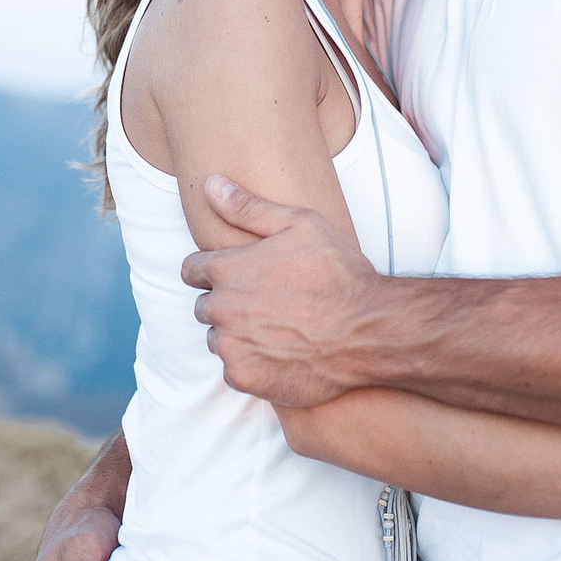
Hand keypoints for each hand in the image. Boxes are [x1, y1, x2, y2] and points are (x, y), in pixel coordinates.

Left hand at [180, 174, 384, 408]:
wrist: (368, 331)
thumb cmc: (338, 273)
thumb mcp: (300, 224)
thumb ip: (248, 207)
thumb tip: (211, 183)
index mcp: (227, 269)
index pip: (191, 270)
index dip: (211, 271)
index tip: (236, 276)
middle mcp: (221, 308)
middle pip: (204, 306)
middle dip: (226, 303)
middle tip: (266, 303)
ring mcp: (231, 345)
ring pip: (218, 339)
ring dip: (237, 335)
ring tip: (276, 329)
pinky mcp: (244, 377)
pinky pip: (234, 369)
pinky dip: (252, 364)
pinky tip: (281, 354)